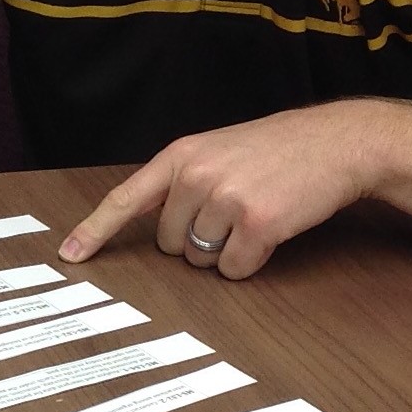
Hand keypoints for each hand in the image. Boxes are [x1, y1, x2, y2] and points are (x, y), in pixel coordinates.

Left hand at [59, 101, 387, 278]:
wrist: (342, 141)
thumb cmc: (279, 151)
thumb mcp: (220, 150)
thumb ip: (183, 180)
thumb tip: (154, 227)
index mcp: (181, 155)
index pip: (125, 199)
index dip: (94, 231)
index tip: (69, 256)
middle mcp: (197, 175)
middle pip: (170, 245)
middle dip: (198, 239)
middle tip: (236, 209)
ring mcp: (226, 198)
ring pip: (200, 260)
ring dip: (226, 250)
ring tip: (257, 213)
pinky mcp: (257, 223)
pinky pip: (233, 270)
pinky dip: (251, 262)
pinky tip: (272, 231)